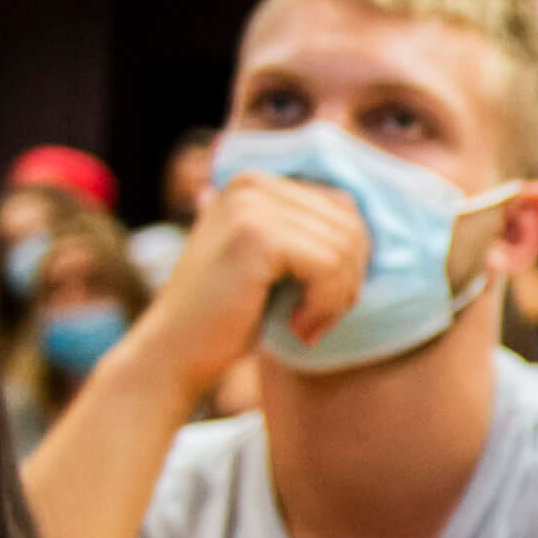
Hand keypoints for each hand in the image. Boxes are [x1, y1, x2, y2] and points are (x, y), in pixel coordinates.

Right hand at [134, 171, 369, 391]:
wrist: (175, 354)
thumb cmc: (231, 315)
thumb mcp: (276, 262)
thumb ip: (308, 230)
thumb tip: (363, 211)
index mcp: (255, 183)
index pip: (344, 207)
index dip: (349, 259)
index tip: (321, 299)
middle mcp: (250, 183)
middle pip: (349, 225)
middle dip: (348, 280)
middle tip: (317, 319)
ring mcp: (249, 205)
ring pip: (345, 246)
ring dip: (337, 299)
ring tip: (306, 325)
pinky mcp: (254, 235)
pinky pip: (329, 265)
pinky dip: (325, 305)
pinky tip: (297, 327)